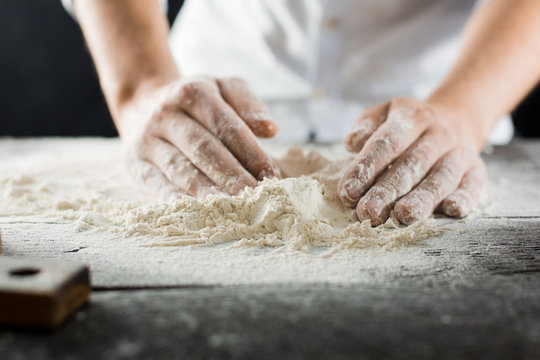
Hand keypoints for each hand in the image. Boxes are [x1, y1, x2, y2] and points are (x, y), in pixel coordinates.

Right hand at [116, 76, 280, 200]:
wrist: (143, 105)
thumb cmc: (194, 103)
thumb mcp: (222, 88)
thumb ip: (247, 103)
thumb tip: (270, 128)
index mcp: (192, 92)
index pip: (225, 125)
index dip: (250, 152)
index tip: (271, 175)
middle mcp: (166, 114)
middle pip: (204, 149)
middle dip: (233, 175)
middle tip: (257, 196)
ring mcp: (147, 140)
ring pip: (182, 169)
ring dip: (209, 192)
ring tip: (234, 208)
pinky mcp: (135, 164)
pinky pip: (156, 185)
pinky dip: (177, 200)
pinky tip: (198, 212)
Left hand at [338, 97, 486, 225]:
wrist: (456, 118)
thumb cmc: (408, 125)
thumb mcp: (385, 113)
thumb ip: (367, 126)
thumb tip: (351, 143)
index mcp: (412, 118)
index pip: (387, 143)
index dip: (367, 167)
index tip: (348, 191)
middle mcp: (439, 134)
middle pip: (412, 165)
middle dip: (387, 191)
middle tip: (368, 212)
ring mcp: (460, 153)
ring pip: (441, 178)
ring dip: (422, 199)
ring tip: (403, 216)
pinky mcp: (476, 171)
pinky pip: (473, 185)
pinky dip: (465, 198)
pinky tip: (451, 210)